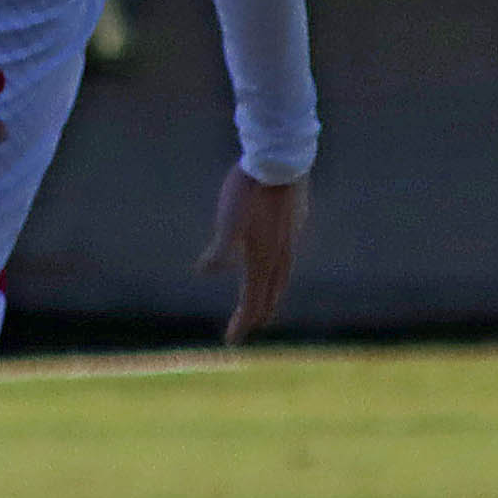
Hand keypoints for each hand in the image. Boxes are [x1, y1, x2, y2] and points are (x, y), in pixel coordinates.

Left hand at [195, 169, 305, 343]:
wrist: (282, 156)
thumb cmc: (250, 188)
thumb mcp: (228, 219)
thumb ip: (219, 250)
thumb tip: (203, 271)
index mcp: (263, 257)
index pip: (253, 301)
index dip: (241, 323)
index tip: (231, 341)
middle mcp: (281, 253)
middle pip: (271, 293)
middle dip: (258, 313)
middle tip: (248, 327)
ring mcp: (291, 237)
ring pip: (282, 276)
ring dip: (272, 294)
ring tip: (267, 301)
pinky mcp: (294, 221)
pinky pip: (286, 257)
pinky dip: (278, 272)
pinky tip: (276, 261)